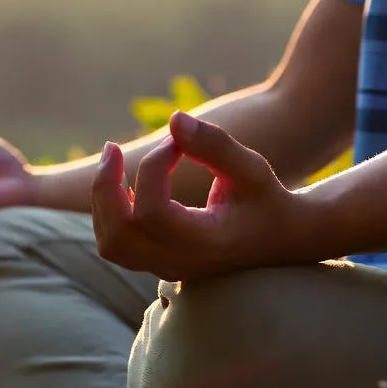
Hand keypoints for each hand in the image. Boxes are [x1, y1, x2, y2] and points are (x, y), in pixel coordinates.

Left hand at [91, 111, 308, 280]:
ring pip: (111, 243)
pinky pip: (117, 244)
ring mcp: (168, 268)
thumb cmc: (266, 198)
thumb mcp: (251, 167)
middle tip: (112, 148)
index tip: (175, 142)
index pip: (152, 212)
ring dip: (104, 200)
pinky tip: (126, 183)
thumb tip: (173, 119)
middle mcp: (182, 263)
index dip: (153, 168)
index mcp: (206, 244)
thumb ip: (214, 144)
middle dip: (106, 187)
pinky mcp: (159, 263)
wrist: (283, 237)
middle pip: (119, 235)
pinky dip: (111, 212)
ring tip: (113, 162)